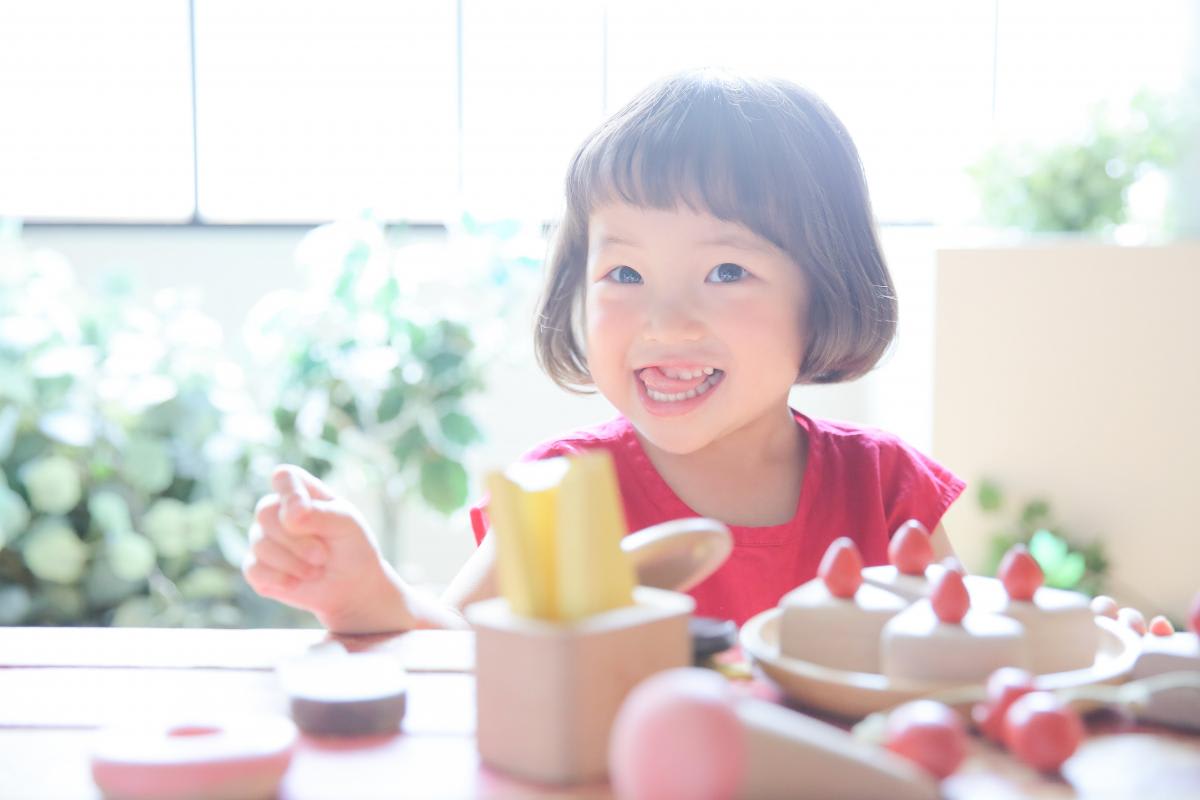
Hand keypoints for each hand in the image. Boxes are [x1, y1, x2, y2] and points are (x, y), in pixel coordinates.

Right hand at [243, 465, 387, 627]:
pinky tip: (296, 583)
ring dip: (293, 563)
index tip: (303, 512)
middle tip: (322, 555)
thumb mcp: (345, 525)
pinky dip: (279, 579)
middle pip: (266, 513)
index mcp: (301, 492)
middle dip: (296, 540)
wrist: (351, 586)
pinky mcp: (257, 567)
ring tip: (316, 571)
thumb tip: (290, 517)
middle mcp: (277, 511)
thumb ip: (319, 515)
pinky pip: (254, 569)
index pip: (284, 478)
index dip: (289, 493)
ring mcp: (264, 538)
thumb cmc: (351, 546)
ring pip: (261, 544)